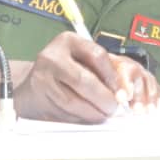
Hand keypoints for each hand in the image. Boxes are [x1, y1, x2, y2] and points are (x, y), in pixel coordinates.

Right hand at [14, 32, 159, 122]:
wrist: (34, 80)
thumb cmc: (66, 68)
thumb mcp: (82, 57)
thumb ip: (103, 68)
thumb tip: (124, 89)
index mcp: (68, 41)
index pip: (96, 55)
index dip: (112, 76)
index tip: (122, 90)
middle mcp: (52, 57)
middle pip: (83, 80)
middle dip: (103, 98)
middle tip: (114, 107)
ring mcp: (42, 78)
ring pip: (72, 101)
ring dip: (92, 112)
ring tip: (104, 114)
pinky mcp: (37, 98)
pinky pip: (63, 112)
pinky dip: (79, 118)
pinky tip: (88, 117)